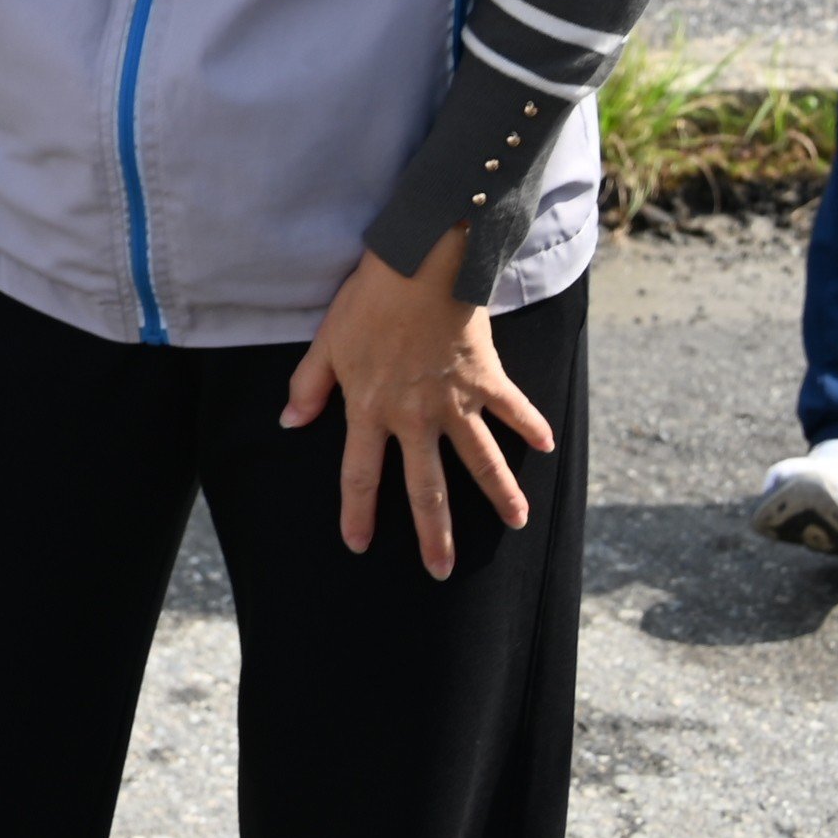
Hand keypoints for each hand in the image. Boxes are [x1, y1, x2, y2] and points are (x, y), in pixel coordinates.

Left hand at [279, 225, 554, 577]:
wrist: (418, 267)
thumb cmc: (366, 302)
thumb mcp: (326, 344)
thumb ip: (308, 386)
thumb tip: (289, 422)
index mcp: (369, 410)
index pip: (360, 474)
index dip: (357, 512)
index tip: (358, 544)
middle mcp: (414, 417)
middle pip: (425, 487)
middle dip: (435, 534)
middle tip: (443, 570)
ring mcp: (455, 402)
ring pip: (481, 460)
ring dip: (501, 493)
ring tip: (517, 521)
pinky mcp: (487, 380)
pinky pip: (514, 409)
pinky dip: (532, 426)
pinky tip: (548, 447)